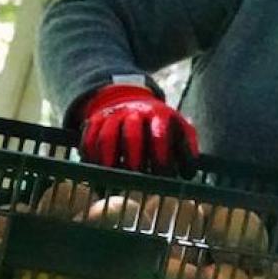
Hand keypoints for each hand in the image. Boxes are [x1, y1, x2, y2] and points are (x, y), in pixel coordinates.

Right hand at [78, 84, 199, 174]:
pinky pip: (88, 138)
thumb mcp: (178, 127)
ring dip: (108, 160)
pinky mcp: (94, 121)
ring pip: (106, 137)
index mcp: (158, 115)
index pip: (159, 134)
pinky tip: (95, 170)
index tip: (163, 174)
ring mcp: (112, 115)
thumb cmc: (160, 124)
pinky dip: (90, 156)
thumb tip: (189, 173)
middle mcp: (134, 113)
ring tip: (111, 178)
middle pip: (131, 135)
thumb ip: (187, 146)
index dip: (161, 155)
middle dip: (134, 158)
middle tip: (135, 177)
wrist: (132, 100)